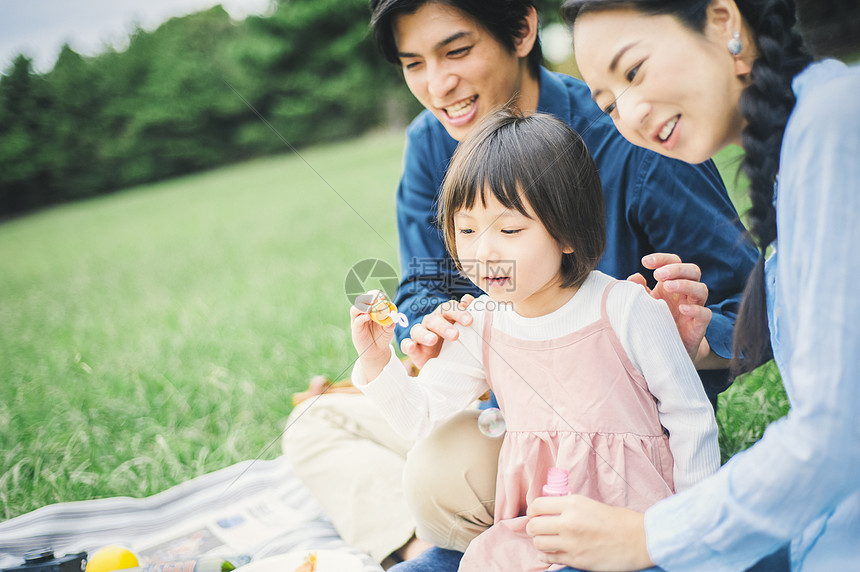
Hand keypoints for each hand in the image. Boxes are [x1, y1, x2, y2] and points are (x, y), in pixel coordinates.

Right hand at [350, 295, 395, 379]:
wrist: (377, 350)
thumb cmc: (382, 336)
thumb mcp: (389, 328)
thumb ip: (391, 322)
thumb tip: (393, 315)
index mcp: (372, 309)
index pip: (371, 296)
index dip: (376, 294)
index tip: (382, 296)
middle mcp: (363, 312)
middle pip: (361, 299)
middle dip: (368, 298)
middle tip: (376, 299)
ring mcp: (358, 319)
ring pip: (355, 308)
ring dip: (363, 306)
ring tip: (371, 308)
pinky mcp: (356, 328)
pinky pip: (356, 320)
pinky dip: (362, 317)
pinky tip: (368, 317)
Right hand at [400, 294, 474, 368]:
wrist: (442, 361)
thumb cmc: (454, 343)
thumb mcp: (464, 331)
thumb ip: (466, 316)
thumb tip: (469, 298)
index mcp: (445, 316)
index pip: (450, 308)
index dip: (459, 312)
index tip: (470, 321)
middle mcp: (431, 322)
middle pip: (435, 319)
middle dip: (444, 326)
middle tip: (455, 335)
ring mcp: (420, 334)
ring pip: (418, 330)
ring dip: (425, 335)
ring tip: (433, 340)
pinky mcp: (413, 348)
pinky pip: (406, 344)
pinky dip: (407, 345)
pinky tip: (411, 347)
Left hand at [526, 494, 652, 571]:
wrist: (639, 539)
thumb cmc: (618, 520)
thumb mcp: (589, 503)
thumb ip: (567, 506)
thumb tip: (547, 510)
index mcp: (572, 504)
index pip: (536, 506)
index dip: (532, 511)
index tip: (535, 515)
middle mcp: (569, 522)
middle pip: (533, 526)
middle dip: (533, 528)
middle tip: (539, 529)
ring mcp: (572, 543)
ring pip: (538, 543)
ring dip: (540, 542)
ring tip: (547, 541)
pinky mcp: (577, 560)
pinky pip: (550, 558)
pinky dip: (546, 556)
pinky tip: (551, 552)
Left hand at [628, 253, 710, 363]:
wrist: (666, 350)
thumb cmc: (655, 321)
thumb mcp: (644, 304)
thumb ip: (638, 290)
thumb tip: (635, 277)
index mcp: (672, 283)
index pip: (674, 262)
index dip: (662, 258)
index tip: (645, 262)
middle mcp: (686, 293)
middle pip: (693, 271)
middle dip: (676, 269)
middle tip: (658, 275)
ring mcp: (695, 308)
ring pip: (701, 289)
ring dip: (685, 284)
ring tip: (667, 286)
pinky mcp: (699, 326)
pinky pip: (705, 314)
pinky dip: (696, 309)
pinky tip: (682, 309)